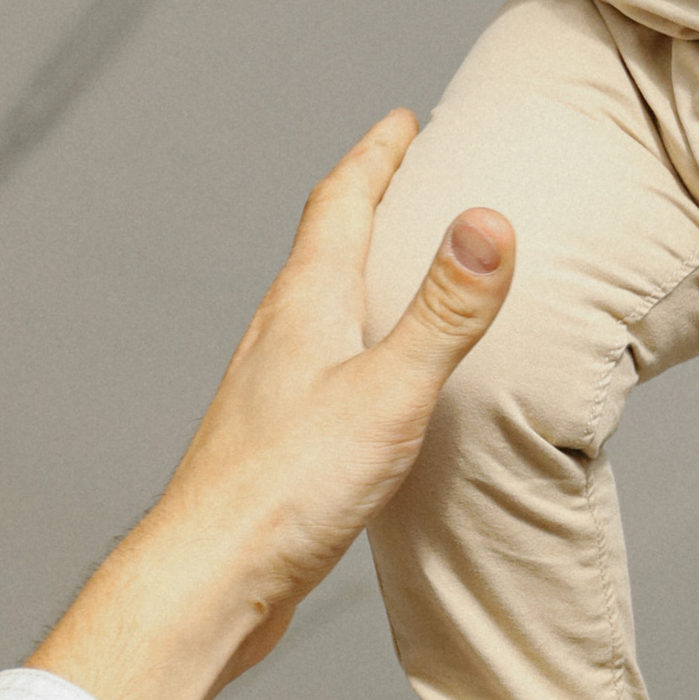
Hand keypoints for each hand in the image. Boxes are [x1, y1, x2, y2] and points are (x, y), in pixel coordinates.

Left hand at [28, 112, 511, 699]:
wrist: (209, 578)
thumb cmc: (290, 488)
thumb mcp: (390, 391)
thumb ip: (444, 312)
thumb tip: (489, 220)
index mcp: (305, 304)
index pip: (341, 203)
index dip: (375, 156)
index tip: (405, 121)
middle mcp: (279, 331)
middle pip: (324, 243)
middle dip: (368, 199)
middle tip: (406, 172)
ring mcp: (270, 384)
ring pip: (316, 300)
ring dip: (356, 267)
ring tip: (395, 264)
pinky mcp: (274, 435)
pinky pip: (318, 356)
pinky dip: (351, 332)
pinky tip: (366, 372)